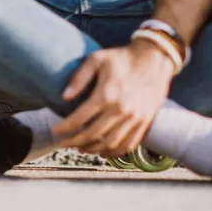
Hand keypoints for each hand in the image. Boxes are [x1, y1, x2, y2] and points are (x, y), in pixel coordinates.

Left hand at [53, 40, 175, 157]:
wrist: (155, 59)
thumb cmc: (122, 58)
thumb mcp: (96, 59)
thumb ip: (79, 77)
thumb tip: (64, 97)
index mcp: (106, 95)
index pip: (79, 119)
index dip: (64, 128)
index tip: (56, 130)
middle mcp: (121, 110)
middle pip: (92, 135)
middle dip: (73, 142)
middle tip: (63, 143)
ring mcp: (134, 118)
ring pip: (109, 144)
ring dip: (91, 149)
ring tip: (79, 148)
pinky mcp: (144, 122)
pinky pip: (127, 144)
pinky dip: (113, 152)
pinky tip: (102, 152)